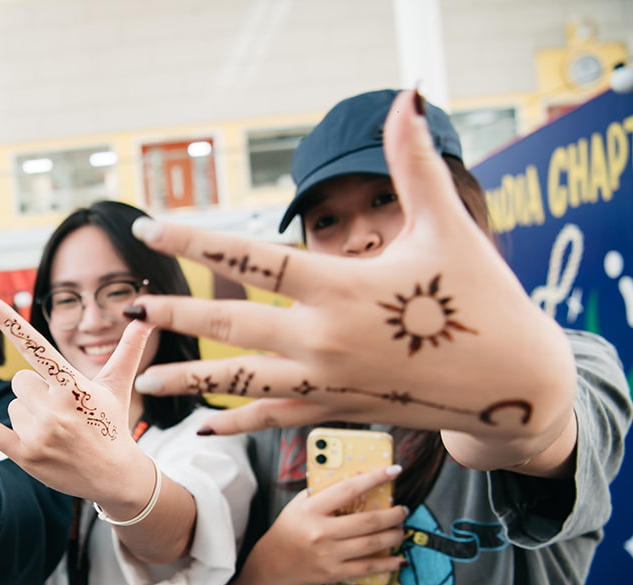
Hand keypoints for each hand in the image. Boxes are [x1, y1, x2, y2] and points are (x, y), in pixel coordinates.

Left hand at [0, 294, 157, 518]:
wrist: (116, 476)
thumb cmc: (113, 424)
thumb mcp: (118, 385)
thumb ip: (128, 348)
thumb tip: (145, 314)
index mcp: (74, 385)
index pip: (35, 346)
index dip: (9, 322)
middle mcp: (55, 408)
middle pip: (20, 382)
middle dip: (37, 394)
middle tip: (63, 414)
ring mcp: (39, 432)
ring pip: (12, 404)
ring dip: (28, 415)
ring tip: (57, 432)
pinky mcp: (24, 454)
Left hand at [127, 90, 575, 459]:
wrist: (516, 384)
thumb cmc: (484, 299)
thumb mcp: (448, 227)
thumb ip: (415, 165)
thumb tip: (407, 99)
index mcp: (344, 289)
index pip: (254, 261)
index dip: (198, 243)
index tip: (152, 228)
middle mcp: (326, 340)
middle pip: (233, 329)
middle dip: (176, 319)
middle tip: (129, 311)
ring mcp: (328, 382)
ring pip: (243, 383)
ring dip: (190, 381)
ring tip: (143, 381)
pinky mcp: (338, 410)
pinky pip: (276, 419)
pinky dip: (239, 421)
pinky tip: (205, 424)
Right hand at [242, 465, 407, 584]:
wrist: (269, 566)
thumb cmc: (286, 531)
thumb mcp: (297, 506)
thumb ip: (320, 493)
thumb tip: (353, 479)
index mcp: (311, 510)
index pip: (348, 489)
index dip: (374, 478)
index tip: (393, 471)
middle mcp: (320, 532)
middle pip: (367, 521)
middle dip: (393, 514)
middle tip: (402, 510)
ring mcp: (328, 555)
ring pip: (372, 543)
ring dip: (394, 535)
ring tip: (401, 529)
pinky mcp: (333, 573)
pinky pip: (367, 568)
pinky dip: (387, 563)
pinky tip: (400, 559)